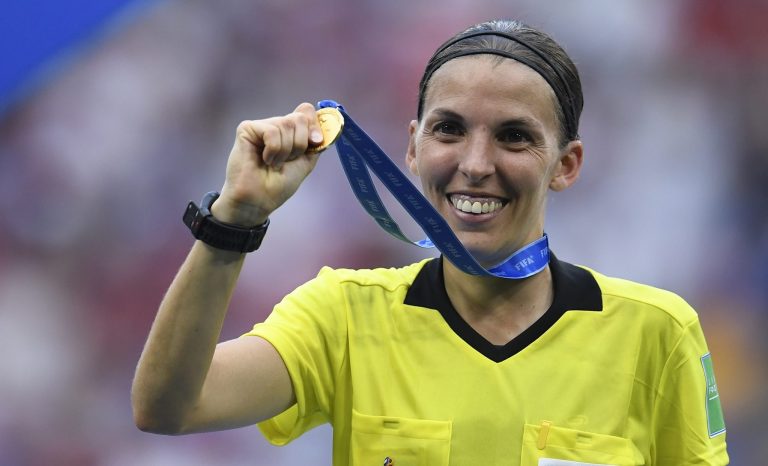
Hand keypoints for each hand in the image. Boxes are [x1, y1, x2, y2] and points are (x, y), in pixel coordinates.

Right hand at [212, 102, 323, 225]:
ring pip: (286, 124)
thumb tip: (324, 119)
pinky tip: (264, 159)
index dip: (314, 126)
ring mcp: (261, 126)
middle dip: (300, 144)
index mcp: (289, 132)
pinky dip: (273, 150)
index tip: (315, 142)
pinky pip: (271, 131)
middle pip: (300, 118)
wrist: (260, 200)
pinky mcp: (247, 129)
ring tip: (273, 163)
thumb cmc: (279, 185)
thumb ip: (315, 140)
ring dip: (285, 151)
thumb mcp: (306, 161)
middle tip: (287, 161)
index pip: (306, 111)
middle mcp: (275, 125)